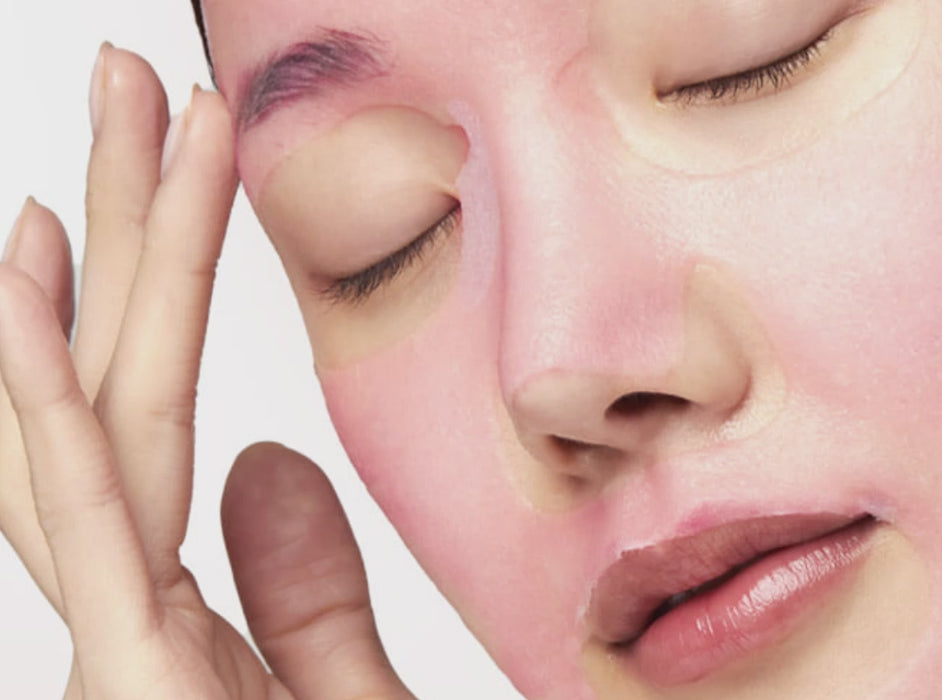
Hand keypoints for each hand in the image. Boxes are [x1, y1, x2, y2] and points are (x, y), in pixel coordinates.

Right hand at [0, 46, 410, 697]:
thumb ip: (302, 598)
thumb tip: (260, 457)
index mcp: (184, 612)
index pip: (168, 407)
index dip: (160, 276)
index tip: (173, 164)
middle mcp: (132, 617)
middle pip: (121, 388)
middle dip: (123, 233)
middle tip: (131, 82)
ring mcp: (119, 653)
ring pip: (88, 432)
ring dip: (81, 282)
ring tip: (70, 155)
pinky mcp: (128, 685)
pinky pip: (84, 529)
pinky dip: (44, 410)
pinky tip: (23, 298)